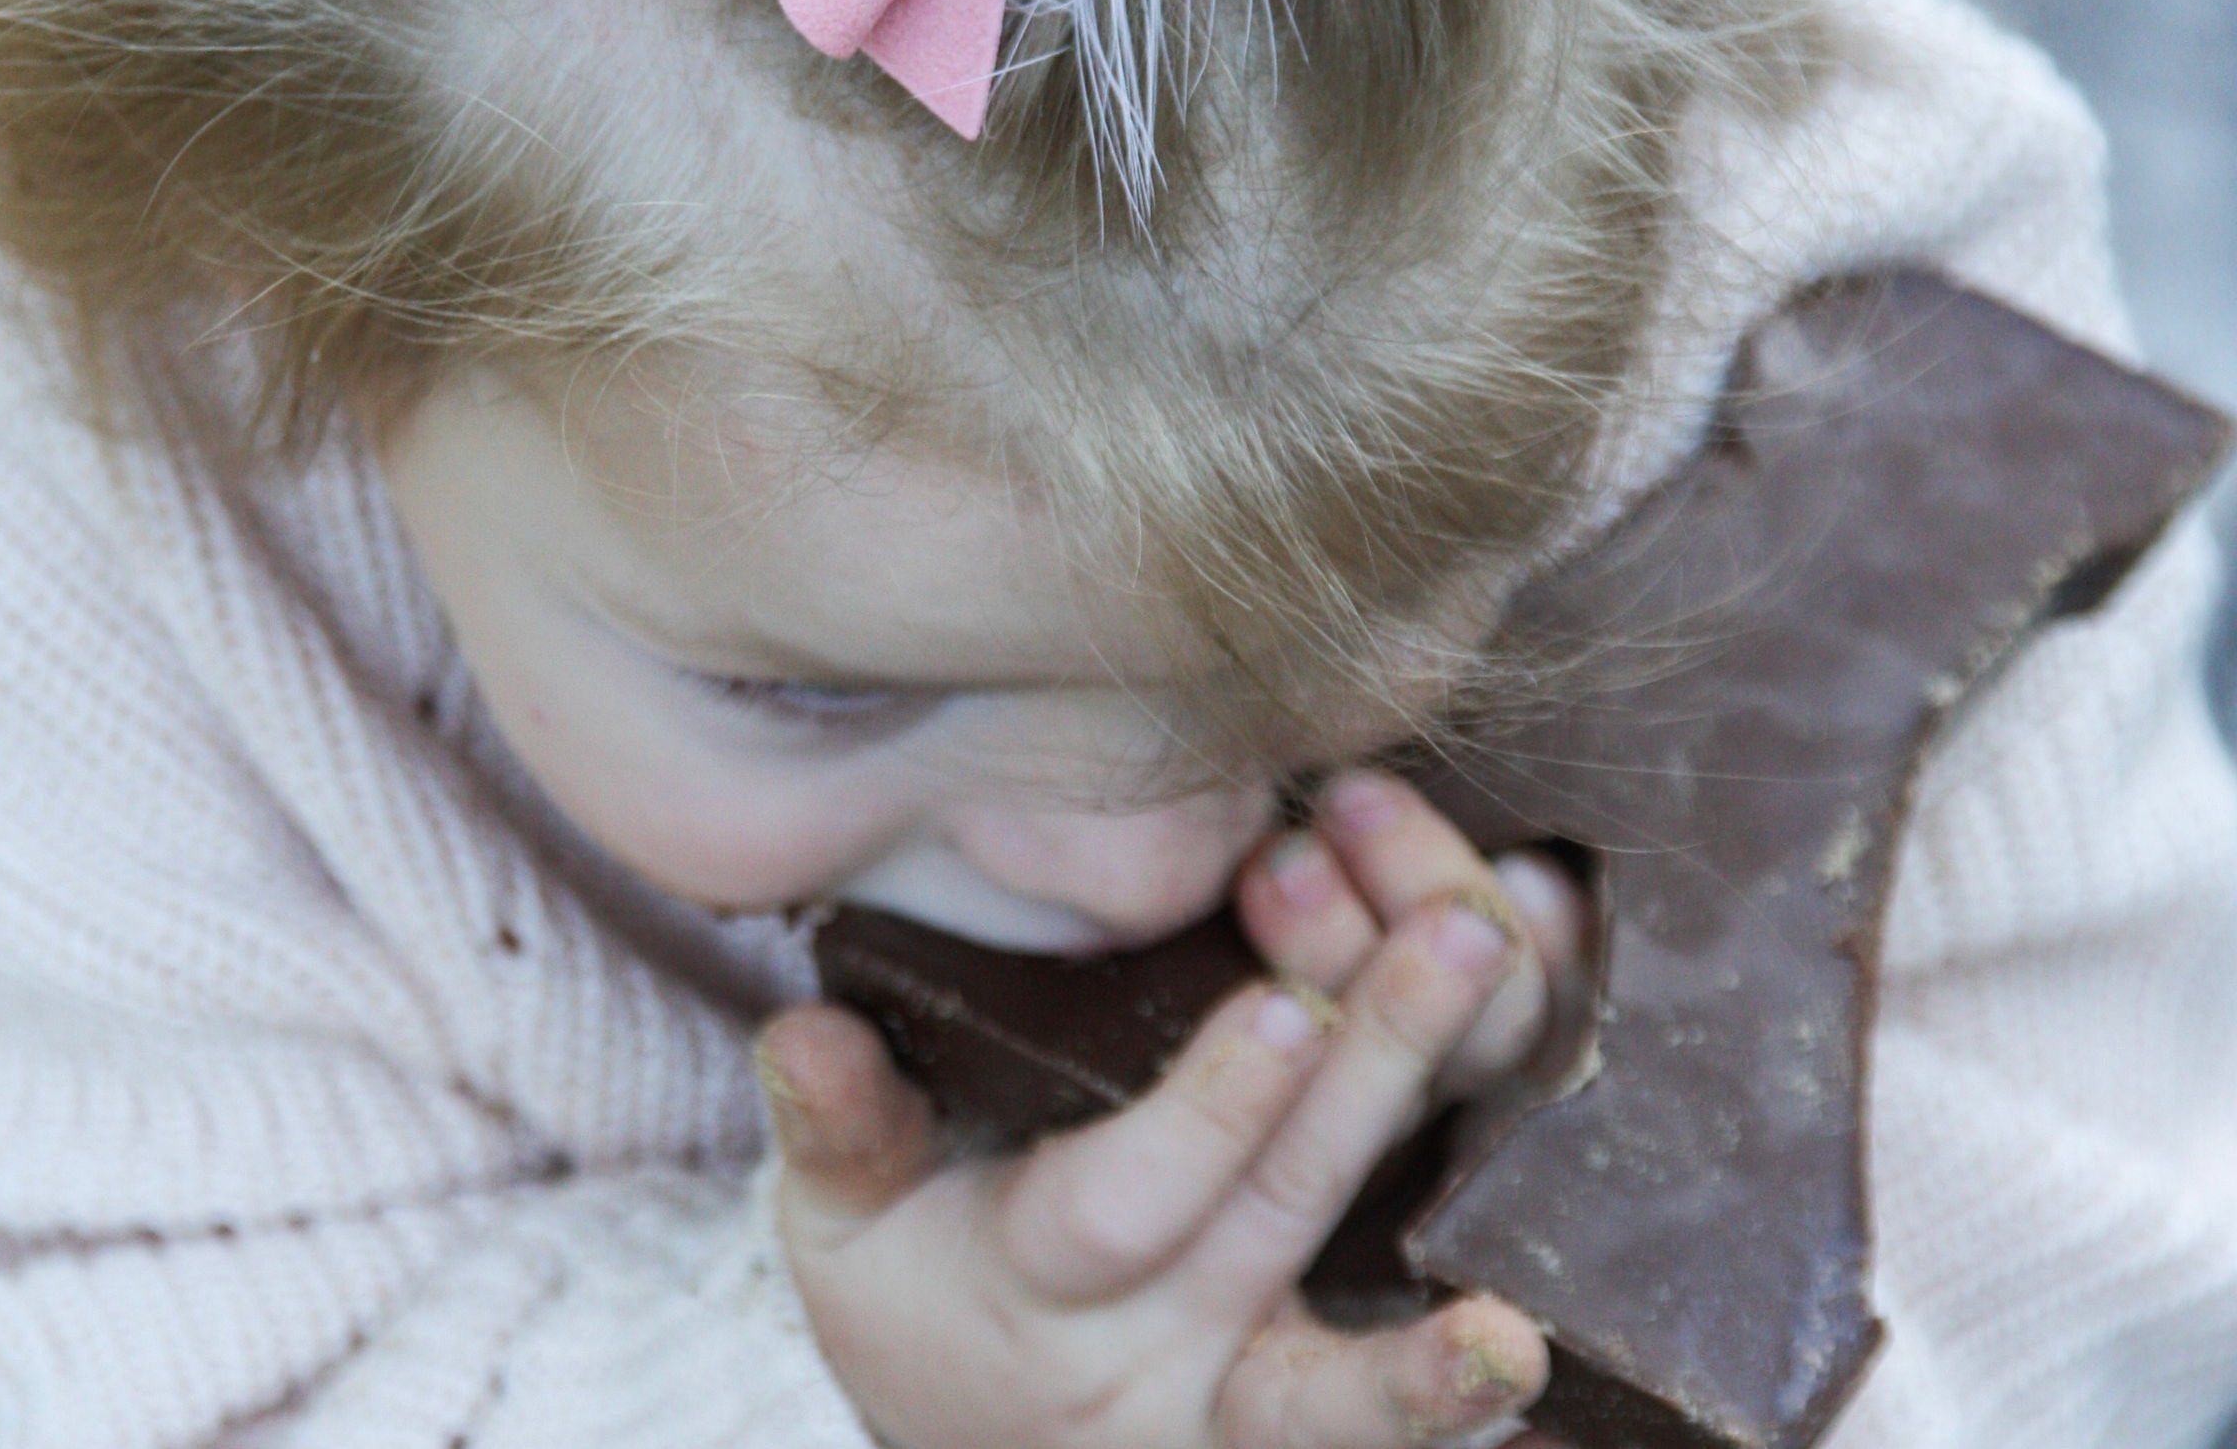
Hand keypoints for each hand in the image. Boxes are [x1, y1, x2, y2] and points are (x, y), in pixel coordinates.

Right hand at [760, 768, 1574, 1448]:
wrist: (960, 1428)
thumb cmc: (907, 1275)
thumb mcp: (843, 1209)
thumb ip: (839, 1122)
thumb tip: (801, 1034)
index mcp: (1029, 1287)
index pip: (1122, 1204)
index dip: (1205, 1111)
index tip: (1284, 1001)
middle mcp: (1147, 1365)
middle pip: (1270, 1222)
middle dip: (1373, 1074)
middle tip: (1461, 937)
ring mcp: (1231, 1419)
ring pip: (1337, 1375)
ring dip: (1435, 1333)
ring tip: (1521, 1317)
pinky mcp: (1290, 1434)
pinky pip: (1365, 1431)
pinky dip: (1447, 1408)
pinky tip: (1534, 1378)